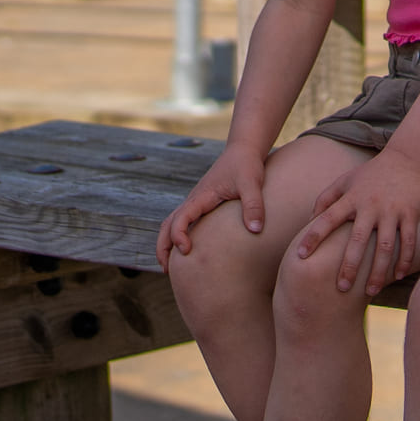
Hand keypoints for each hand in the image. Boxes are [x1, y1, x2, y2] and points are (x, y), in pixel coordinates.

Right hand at [157, 143, 265, 268]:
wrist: (244, 150)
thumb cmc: (247, 164)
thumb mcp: (253, 183)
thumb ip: (254, 205)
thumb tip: (256, 230)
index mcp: (202, 196)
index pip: (180, 218)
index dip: (179, 235)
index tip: (186, 251)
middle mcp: (194, 200)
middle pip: (167, 225)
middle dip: (163, 247)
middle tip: (167, 270)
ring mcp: (196, 202)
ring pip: (171, 224)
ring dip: (166, 243)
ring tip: (170, 267)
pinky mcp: (202, 204)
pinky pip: (182, 222)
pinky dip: (177, 236)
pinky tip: (188, 251)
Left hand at [297, 147, 419, 295]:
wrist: (409, 157)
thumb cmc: (372, 173)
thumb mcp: (345, 180)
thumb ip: (326, 198)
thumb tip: (309, 220)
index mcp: (351, 198)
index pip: (327, 219)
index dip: (313, 237)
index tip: (300, 256)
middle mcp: (370, 206)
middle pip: (357, 241)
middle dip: (349, 266)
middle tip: (342, 288)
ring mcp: (392, 210)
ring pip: (384, 246)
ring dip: (378, 271)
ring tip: (370, 291)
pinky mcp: (411, 213)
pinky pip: (408, 240)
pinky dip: (404, 259)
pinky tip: (398, 275)